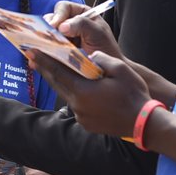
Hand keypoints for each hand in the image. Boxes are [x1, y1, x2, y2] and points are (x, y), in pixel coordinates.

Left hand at [28, 48, 149, 138]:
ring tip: (50, 70)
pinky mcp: (86, 123)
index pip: (58, 72)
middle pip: (56, 84)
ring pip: (65, 95)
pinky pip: (75, 106)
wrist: (143, 123)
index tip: (31, 51)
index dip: (44, 60)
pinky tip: (73, 88)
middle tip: (32, 57)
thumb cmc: (134, 95)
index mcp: (83, 90)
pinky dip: (72, 95)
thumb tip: (91, 56)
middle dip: (44, 69)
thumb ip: (102, 59)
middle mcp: (77, 105)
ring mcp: (81, 116)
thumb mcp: (121, 70)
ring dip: (58, 82)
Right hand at [47, 2, 121, 58]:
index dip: (58, 15)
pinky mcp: (58, 49)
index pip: (64, 7)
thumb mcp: (97, 33)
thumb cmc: (106, 49)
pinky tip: (48, 52)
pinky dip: (46, 47)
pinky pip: (47, 45)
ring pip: (47, 32)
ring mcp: (63, 36)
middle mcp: (69, 23)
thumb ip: (82, 24)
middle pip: (52, 19)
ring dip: (47, 38)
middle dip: (50, 27)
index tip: (55, 26)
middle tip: (51, 37)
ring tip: (51, 45)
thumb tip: (62, 26)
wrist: (106, 69)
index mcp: (81, 13)